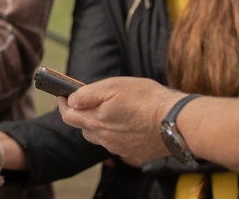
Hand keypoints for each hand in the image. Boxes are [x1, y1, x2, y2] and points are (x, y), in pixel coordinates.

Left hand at [58, 76, 182, 161]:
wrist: (176, 121)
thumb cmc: (145, 99)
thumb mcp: (112, 86)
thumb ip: (87, 94)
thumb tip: (71, 99)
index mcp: (95, 121)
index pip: (68, 116)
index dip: (63, 104)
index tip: (63, 95)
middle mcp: (104, 138)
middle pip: (83, 127)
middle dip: (82, 113)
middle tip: (89, 100)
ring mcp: (118, 147)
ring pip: (100, 136)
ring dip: (99, 124)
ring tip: (111, 110)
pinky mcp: (133, 152)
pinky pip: (116, 142)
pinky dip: (116, 132)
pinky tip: (127, 122)